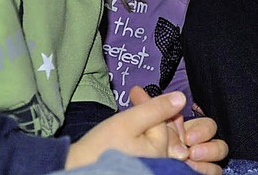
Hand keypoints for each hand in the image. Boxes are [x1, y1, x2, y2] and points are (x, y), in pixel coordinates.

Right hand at [66, 87, 185, 168]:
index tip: (134, 91)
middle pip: (160, 129)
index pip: (161, 118)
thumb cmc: (101, 149)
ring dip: (144, 123)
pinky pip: (146, 150)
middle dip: (148, 112)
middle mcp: (161, 161)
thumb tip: (182, 97)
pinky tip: (130, 133)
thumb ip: (155, 109)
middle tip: (134, 97)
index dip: (146, 102)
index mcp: (162, 150)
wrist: (76, 172)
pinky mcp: (141, 169)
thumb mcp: (127, 122)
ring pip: (153, 138)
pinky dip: (140, 137)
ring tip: (131, 116)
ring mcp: (152, 167)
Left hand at [131, 88, 227, 174]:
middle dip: (205, 130)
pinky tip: (193, 168)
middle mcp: (183, 145)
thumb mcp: (128, 126)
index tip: (175, 118)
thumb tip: (157, 90)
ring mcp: (191, 162)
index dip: (186, 117)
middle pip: (209, 128)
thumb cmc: (118, 153)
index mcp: (168, 129)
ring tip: (192, 156)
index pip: (186, 115)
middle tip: (188, 140)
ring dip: (211, 149)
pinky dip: (209, 167)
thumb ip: (146, 107)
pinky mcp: (195, 174)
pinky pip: (215, 169)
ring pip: (218, 148)